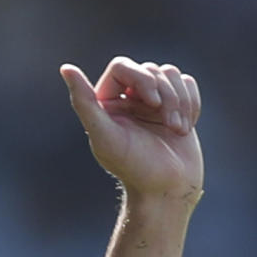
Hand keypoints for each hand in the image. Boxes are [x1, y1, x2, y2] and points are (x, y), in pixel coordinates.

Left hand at [61, 56, 203, 203]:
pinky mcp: (176, 106)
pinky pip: (187, 83)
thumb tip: (65, 68)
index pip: (121, 66)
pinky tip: (185, 128)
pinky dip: (191, 103)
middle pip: (149, 69)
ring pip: (170, 74)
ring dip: (179, 101)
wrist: (167, 190)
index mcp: (106, 104)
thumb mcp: (105, 137)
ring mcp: (153, 102)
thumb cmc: (134, 167)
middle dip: (165, 94)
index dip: (141, 77)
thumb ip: (84, 104)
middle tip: (170, 125)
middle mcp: (128, 100)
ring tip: (178, 130)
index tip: (152, 102)